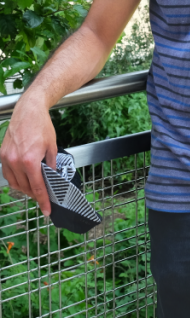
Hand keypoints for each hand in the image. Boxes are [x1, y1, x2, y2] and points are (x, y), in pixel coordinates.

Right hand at [1, 94, 57, 215]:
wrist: (28, 111)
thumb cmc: (42, 127)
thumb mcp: (52, 147)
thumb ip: (51, 165)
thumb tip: (51, 178)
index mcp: (30, 161)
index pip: (37, 187)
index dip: (43, 200)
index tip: (47, 210)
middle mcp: (15, 161)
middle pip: (25, 187)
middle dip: (35, 194)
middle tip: (44, 197)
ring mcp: (6, 158)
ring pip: (14, 183)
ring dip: (24, 189)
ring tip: (35, 189)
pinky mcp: (1, 155)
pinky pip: (7, 174)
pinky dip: (15, 180)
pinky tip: (24, 180)